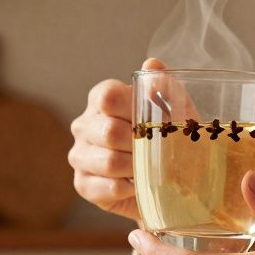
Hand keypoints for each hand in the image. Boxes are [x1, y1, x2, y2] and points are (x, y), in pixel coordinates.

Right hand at [69, 58, 167, 221]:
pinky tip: (139, 185)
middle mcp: (84, 125)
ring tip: (150, 170)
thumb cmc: (168, 137)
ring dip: (138, 168)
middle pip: (109, 131)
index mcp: (101, 99)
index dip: (134, 109)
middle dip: (141, 144)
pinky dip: (131, 189)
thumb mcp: (174, 109)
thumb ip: (164, 85)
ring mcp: (79, 155)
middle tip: (160, 152)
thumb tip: (153, 65)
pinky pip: (108, 188)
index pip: (108, 96)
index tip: (157, 122)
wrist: (169, 180)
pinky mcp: (83, 184)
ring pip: (108, 162)